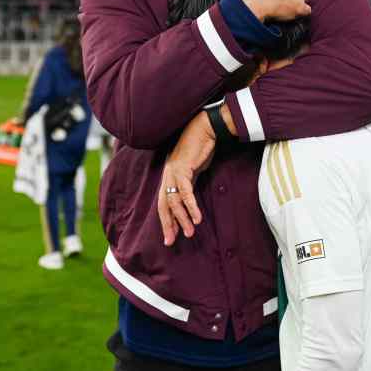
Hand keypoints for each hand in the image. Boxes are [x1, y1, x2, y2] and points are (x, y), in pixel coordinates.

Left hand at [158, 112, 217, 245]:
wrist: (206, 129)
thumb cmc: (201, 148)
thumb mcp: (194, 170)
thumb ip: (190, 183)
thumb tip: (190, 199)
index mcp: (170, 177)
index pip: (164, 203)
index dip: (166, 221)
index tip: (170, 237)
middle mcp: (168, 175)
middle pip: (163, 205)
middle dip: (168, 225)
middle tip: (171, 241)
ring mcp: (174, 172)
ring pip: (174, 201)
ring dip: (182, 219)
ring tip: (190, 233)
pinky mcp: (183, 168)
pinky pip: (186, 192)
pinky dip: (191, 206)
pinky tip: (197, 218)